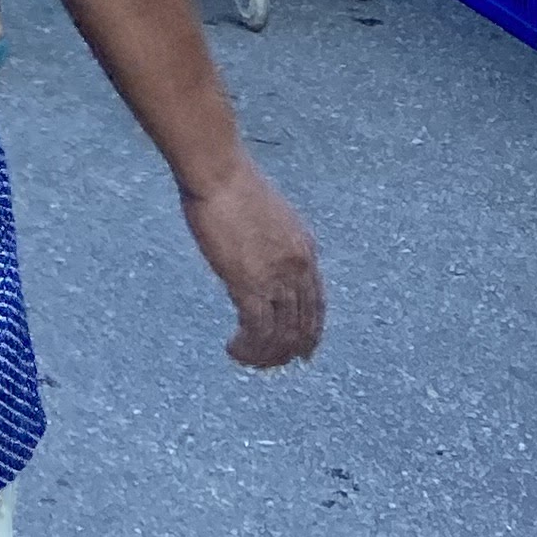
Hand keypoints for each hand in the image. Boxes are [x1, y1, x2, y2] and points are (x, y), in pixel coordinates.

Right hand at [180, 158, 324, 367]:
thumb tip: (258, 261)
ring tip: (246, 359)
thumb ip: (271, 242)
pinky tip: (234, 348)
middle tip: (269, 364)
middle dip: (289, 351)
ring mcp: (277, 278)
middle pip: (304, 325)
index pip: (317, 303)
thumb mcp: (266, 215)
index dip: (311, 332)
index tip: (302, 351)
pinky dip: (249, 348)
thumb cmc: (230, 183)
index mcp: (305, 249)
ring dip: (266, 355)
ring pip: (283, 335)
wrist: (218, 172)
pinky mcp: (251, 284)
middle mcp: (299, 268)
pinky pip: (257, 331)